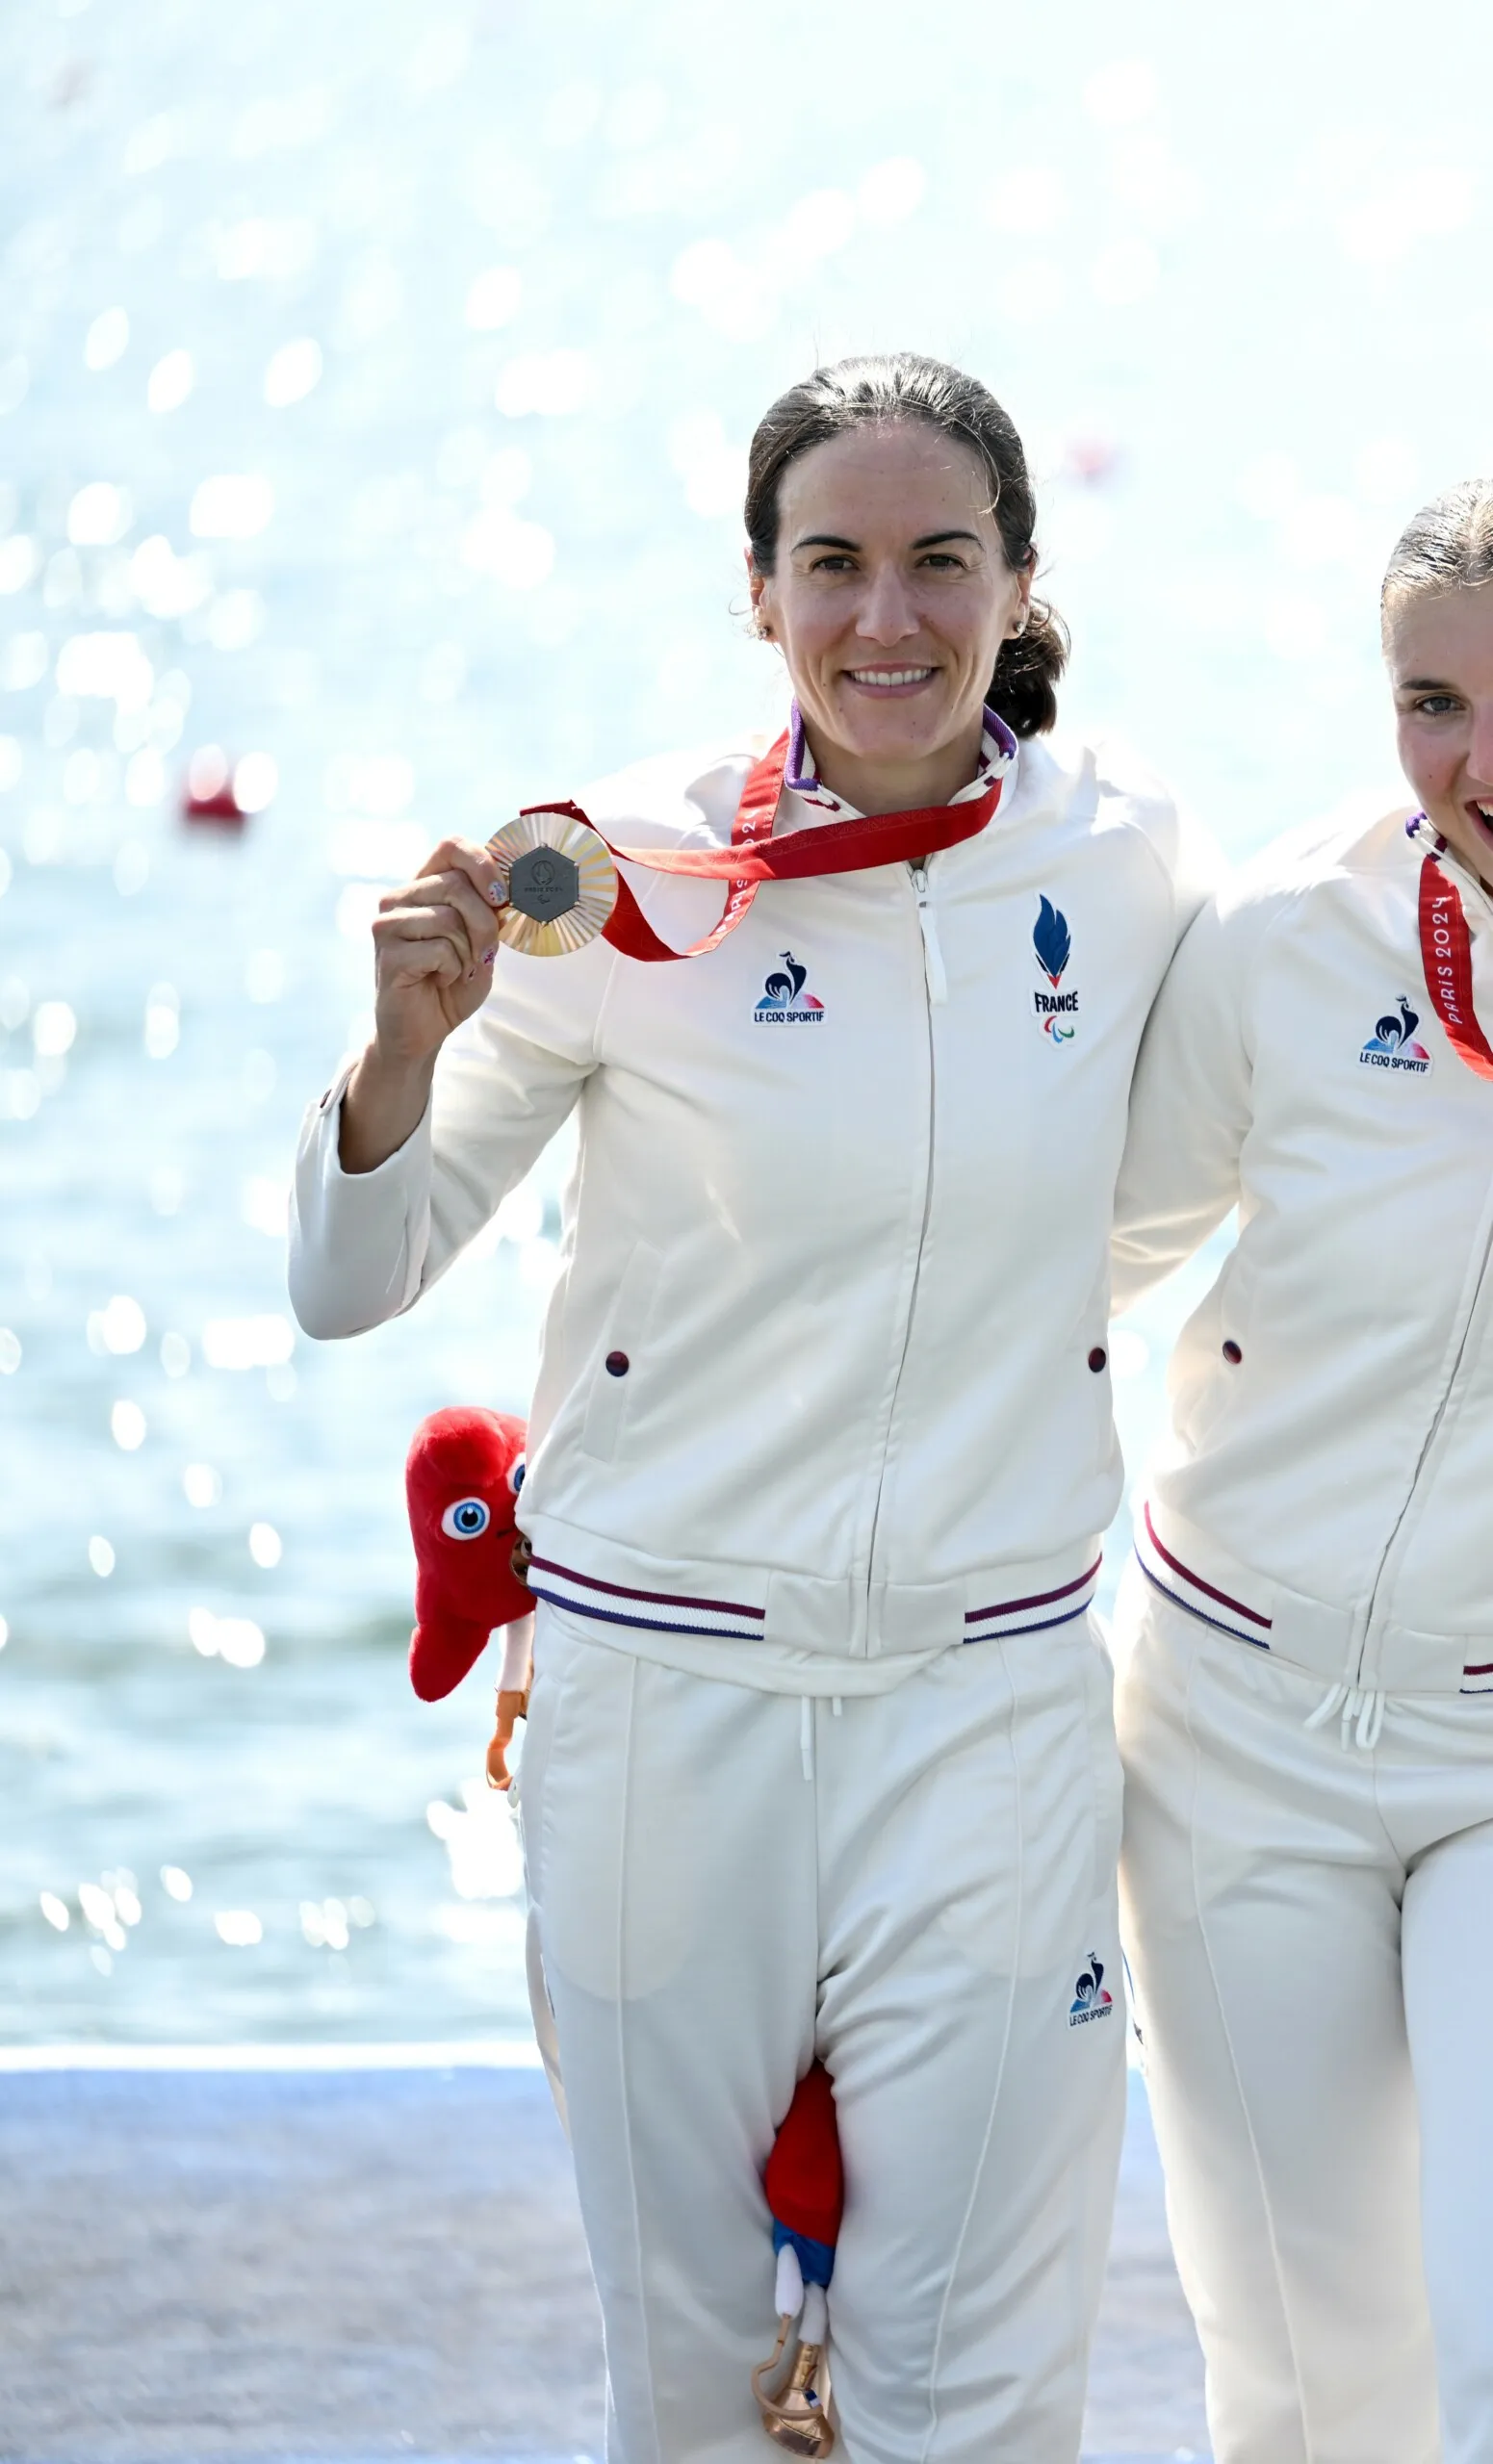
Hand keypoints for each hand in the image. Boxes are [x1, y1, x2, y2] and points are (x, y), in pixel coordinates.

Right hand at [369, 834, 506, 1065]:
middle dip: (484, 923)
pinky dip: (452, 970)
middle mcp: (398, 898)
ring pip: (449, 918)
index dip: (483, 863)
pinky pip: (440, 950)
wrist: (422, 1032)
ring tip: (458, 970)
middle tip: (483, 954)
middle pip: (457, 885)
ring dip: (468, 952)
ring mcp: (388, 925)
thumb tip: (511, 889)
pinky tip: (439, 980)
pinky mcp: (388, 954)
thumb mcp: (481, 943)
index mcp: (422, 887)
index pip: (451, 846)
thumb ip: (491, 913)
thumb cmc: (451, 984)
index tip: (502, 896)